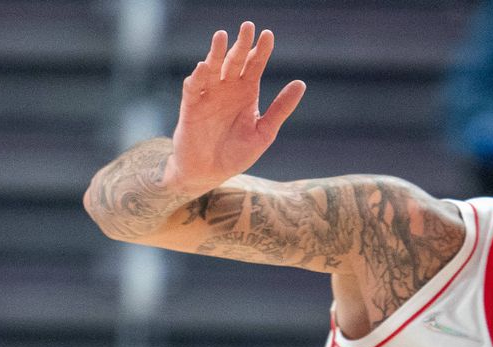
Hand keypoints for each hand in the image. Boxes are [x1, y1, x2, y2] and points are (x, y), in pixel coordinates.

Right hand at [164, 23, 306, 192]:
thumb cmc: (236, 153)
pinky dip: (198, 77)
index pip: (255, 66)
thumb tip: (301, 84)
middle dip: (241, 44)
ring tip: (222, 36)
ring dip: (216, 53)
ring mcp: (208, 95)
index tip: (268, 35)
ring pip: (212, 68)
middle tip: (248, 27)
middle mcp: (227, 89)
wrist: (209, 173)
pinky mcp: (191, 107)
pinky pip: (193, 88)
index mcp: (246, 93)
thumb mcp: (264, 132)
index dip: (261, 51)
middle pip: (235, 61)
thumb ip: (281, 109)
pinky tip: (203, 66)